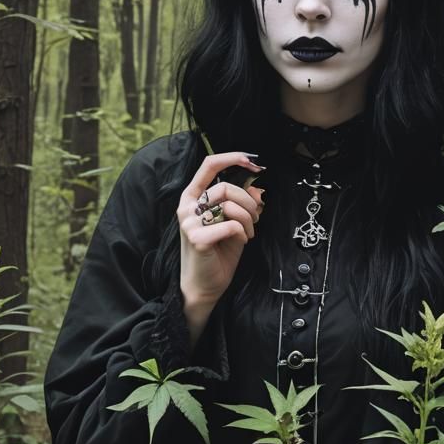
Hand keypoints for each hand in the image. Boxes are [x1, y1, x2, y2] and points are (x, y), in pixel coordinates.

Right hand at [178, 151, 264, 310]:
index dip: (231, 158)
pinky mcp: (196, 238)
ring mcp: (189, 222)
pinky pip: (232, 225)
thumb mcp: (233, 220)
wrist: (206, 286)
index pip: (209, 166)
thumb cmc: (219, 252)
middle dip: (249, 202)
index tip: (252, 161)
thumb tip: (256, 186)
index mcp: (193, 197)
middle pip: (227, 187)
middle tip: (256, 217)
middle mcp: (187, 206)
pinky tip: (241, 241)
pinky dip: (243, 232)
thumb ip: (240, 201)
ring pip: (230, 204)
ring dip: (248, 218)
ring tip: (249, 232)